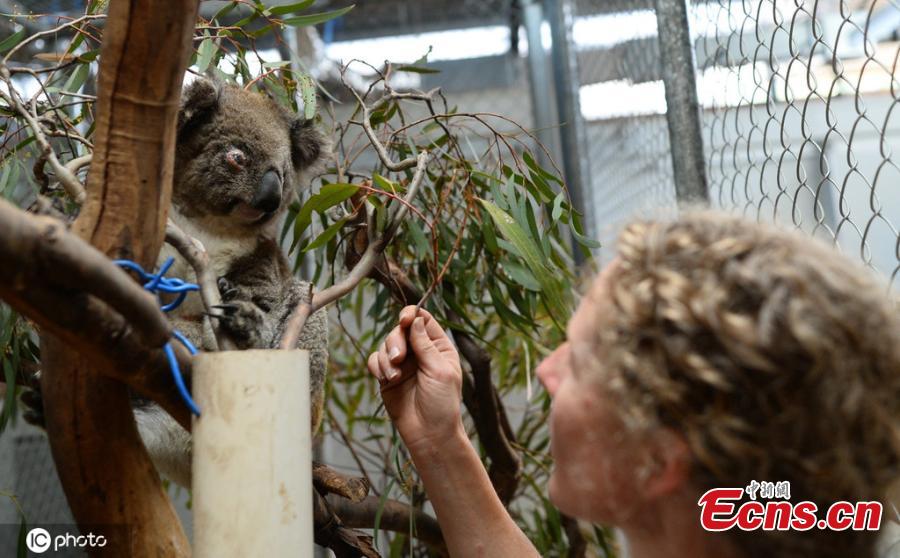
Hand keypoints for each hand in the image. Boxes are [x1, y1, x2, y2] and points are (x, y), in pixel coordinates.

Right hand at [367, 306, 462, 451]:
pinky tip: (386, 379)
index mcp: (439, 347)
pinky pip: (375, 361)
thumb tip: (415, 318)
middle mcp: (420, 352)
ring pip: (385, 345)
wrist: (429, 435)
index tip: (404, 321)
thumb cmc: (442, 404)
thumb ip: (425, 344)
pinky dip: (378, 366)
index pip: (423, 320)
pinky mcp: (387, 377)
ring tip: (394, 376)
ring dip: (386, 357)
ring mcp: (402, 364)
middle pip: (400, 330)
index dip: (411, 316)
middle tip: (398, 357)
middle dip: (396, 341)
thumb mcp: (439, 371)